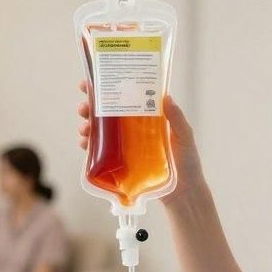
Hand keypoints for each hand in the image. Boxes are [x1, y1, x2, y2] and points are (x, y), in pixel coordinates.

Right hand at [77, 81, 204, 200]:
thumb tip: (165, 96)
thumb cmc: (187, 162)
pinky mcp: (121, 161)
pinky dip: (90, 146)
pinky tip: (84, 144)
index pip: (127, 96)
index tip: (92, 79)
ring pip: (101, 130)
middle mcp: (135, 127)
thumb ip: (176, 118)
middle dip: (92, 106)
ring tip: (84, 128)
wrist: (183, 192)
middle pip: (109, 111)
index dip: (110, 86)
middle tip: (83, 106)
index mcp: (148, 116)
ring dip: (88, 125)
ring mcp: (127, 144)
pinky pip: (101, 151)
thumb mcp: (185, 136)